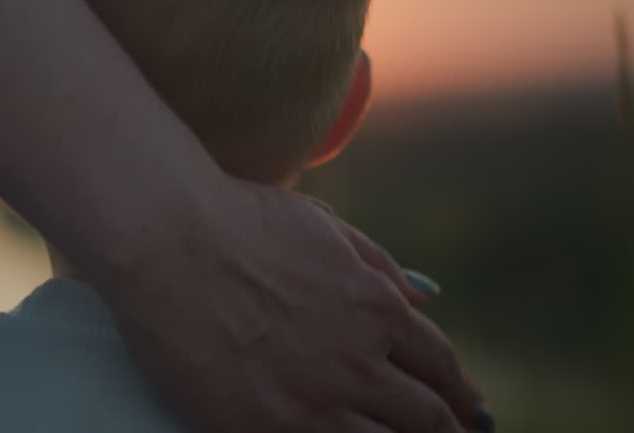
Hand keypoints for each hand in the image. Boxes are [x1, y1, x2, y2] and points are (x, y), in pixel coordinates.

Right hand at [92, 177, 483, 431]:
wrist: (165, 242)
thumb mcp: (322, 227)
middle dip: (445, 430)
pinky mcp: (261, 431)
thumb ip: (380, 266)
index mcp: (377, 309)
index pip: (440, 366)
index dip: (459, 392)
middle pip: (425, 418)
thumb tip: (427, 298)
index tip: (468, 408)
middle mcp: (355, 364)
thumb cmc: (237, 222)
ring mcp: (309, 407)